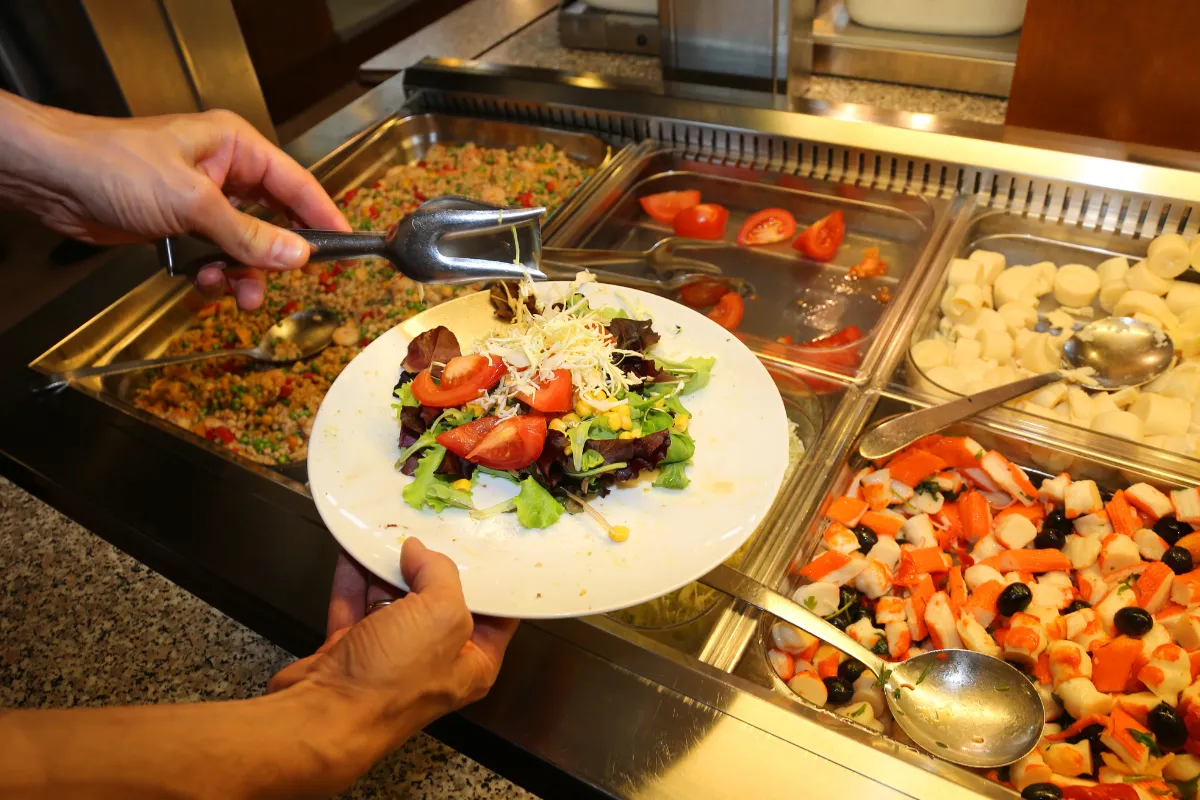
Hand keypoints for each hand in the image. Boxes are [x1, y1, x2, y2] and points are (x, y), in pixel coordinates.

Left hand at [3, 96, 347, 309]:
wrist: (54, 179)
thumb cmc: (114, 165)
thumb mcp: (193, 202)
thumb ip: (249, 233)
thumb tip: (297, 254)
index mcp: (235, 146)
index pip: (296, 183)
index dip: (323, 215)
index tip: (347, 244)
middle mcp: (224, 170)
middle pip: (274, 218)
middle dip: (277, 255)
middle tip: (288, 280)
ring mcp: (203, 199)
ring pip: (245, 243)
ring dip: (245, 271)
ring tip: (239, 294)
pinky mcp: (182, 224)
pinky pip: (217, 254)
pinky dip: (217, 273)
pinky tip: (206, 282)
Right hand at [269, 540, 517, 735]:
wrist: (321, 717)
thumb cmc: (394, 677)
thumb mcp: (441, 615)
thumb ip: (439, 574)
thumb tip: (419, 551)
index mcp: (472, 663)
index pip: (493, 616)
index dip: (490, 580)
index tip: (484, 546)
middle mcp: (433, 662)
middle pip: (438, 603)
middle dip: (431, 566)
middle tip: (428, 527)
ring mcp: (389, 659)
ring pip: (393, 601)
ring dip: (388, 567)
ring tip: (388, 530)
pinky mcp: (349, 653)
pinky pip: (355, 606)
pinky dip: (354, 579)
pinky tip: (353, 549)